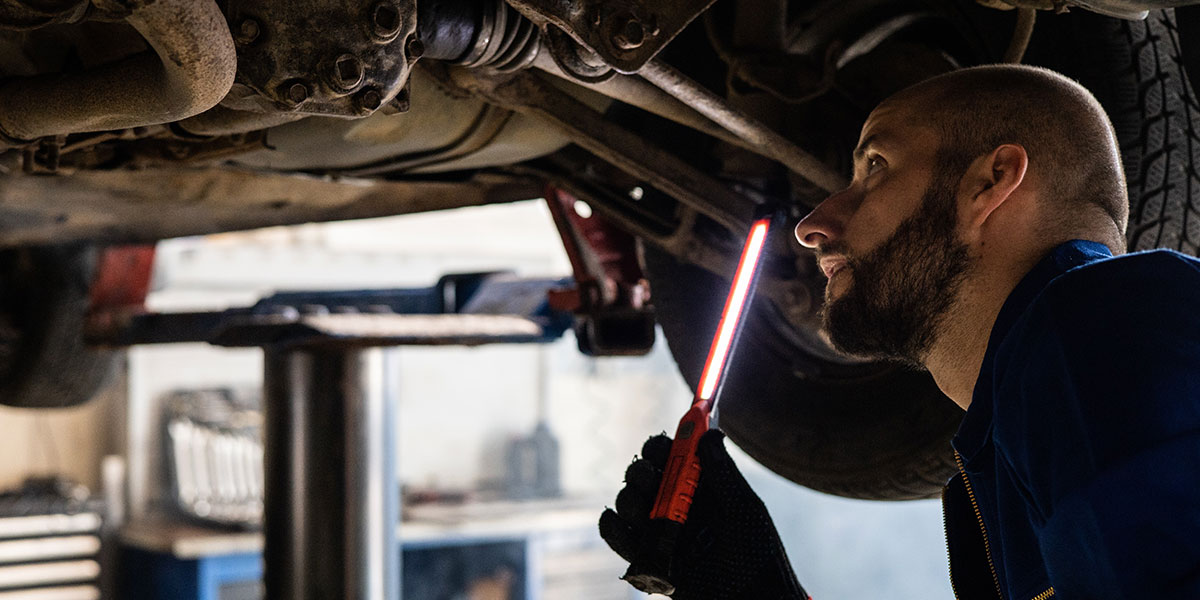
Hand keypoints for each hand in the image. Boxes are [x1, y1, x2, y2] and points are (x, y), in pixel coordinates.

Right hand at [599, 430, 809, 598]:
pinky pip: (617, 536)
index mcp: (696, 485)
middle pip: (642, 474)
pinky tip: (620, 522)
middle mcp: (674, 503)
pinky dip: (611, 525)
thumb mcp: (743, 507)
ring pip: (626, 501)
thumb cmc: (756, 551)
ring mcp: (658, 530)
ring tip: (644, 510)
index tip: (663, 446)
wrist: (752, 596)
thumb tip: (710, 433)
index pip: (669, 455)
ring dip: (628, 497)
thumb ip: (723, 472)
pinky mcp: (647, 557)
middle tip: (650, 476)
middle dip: (640, 471)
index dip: (660, 446)